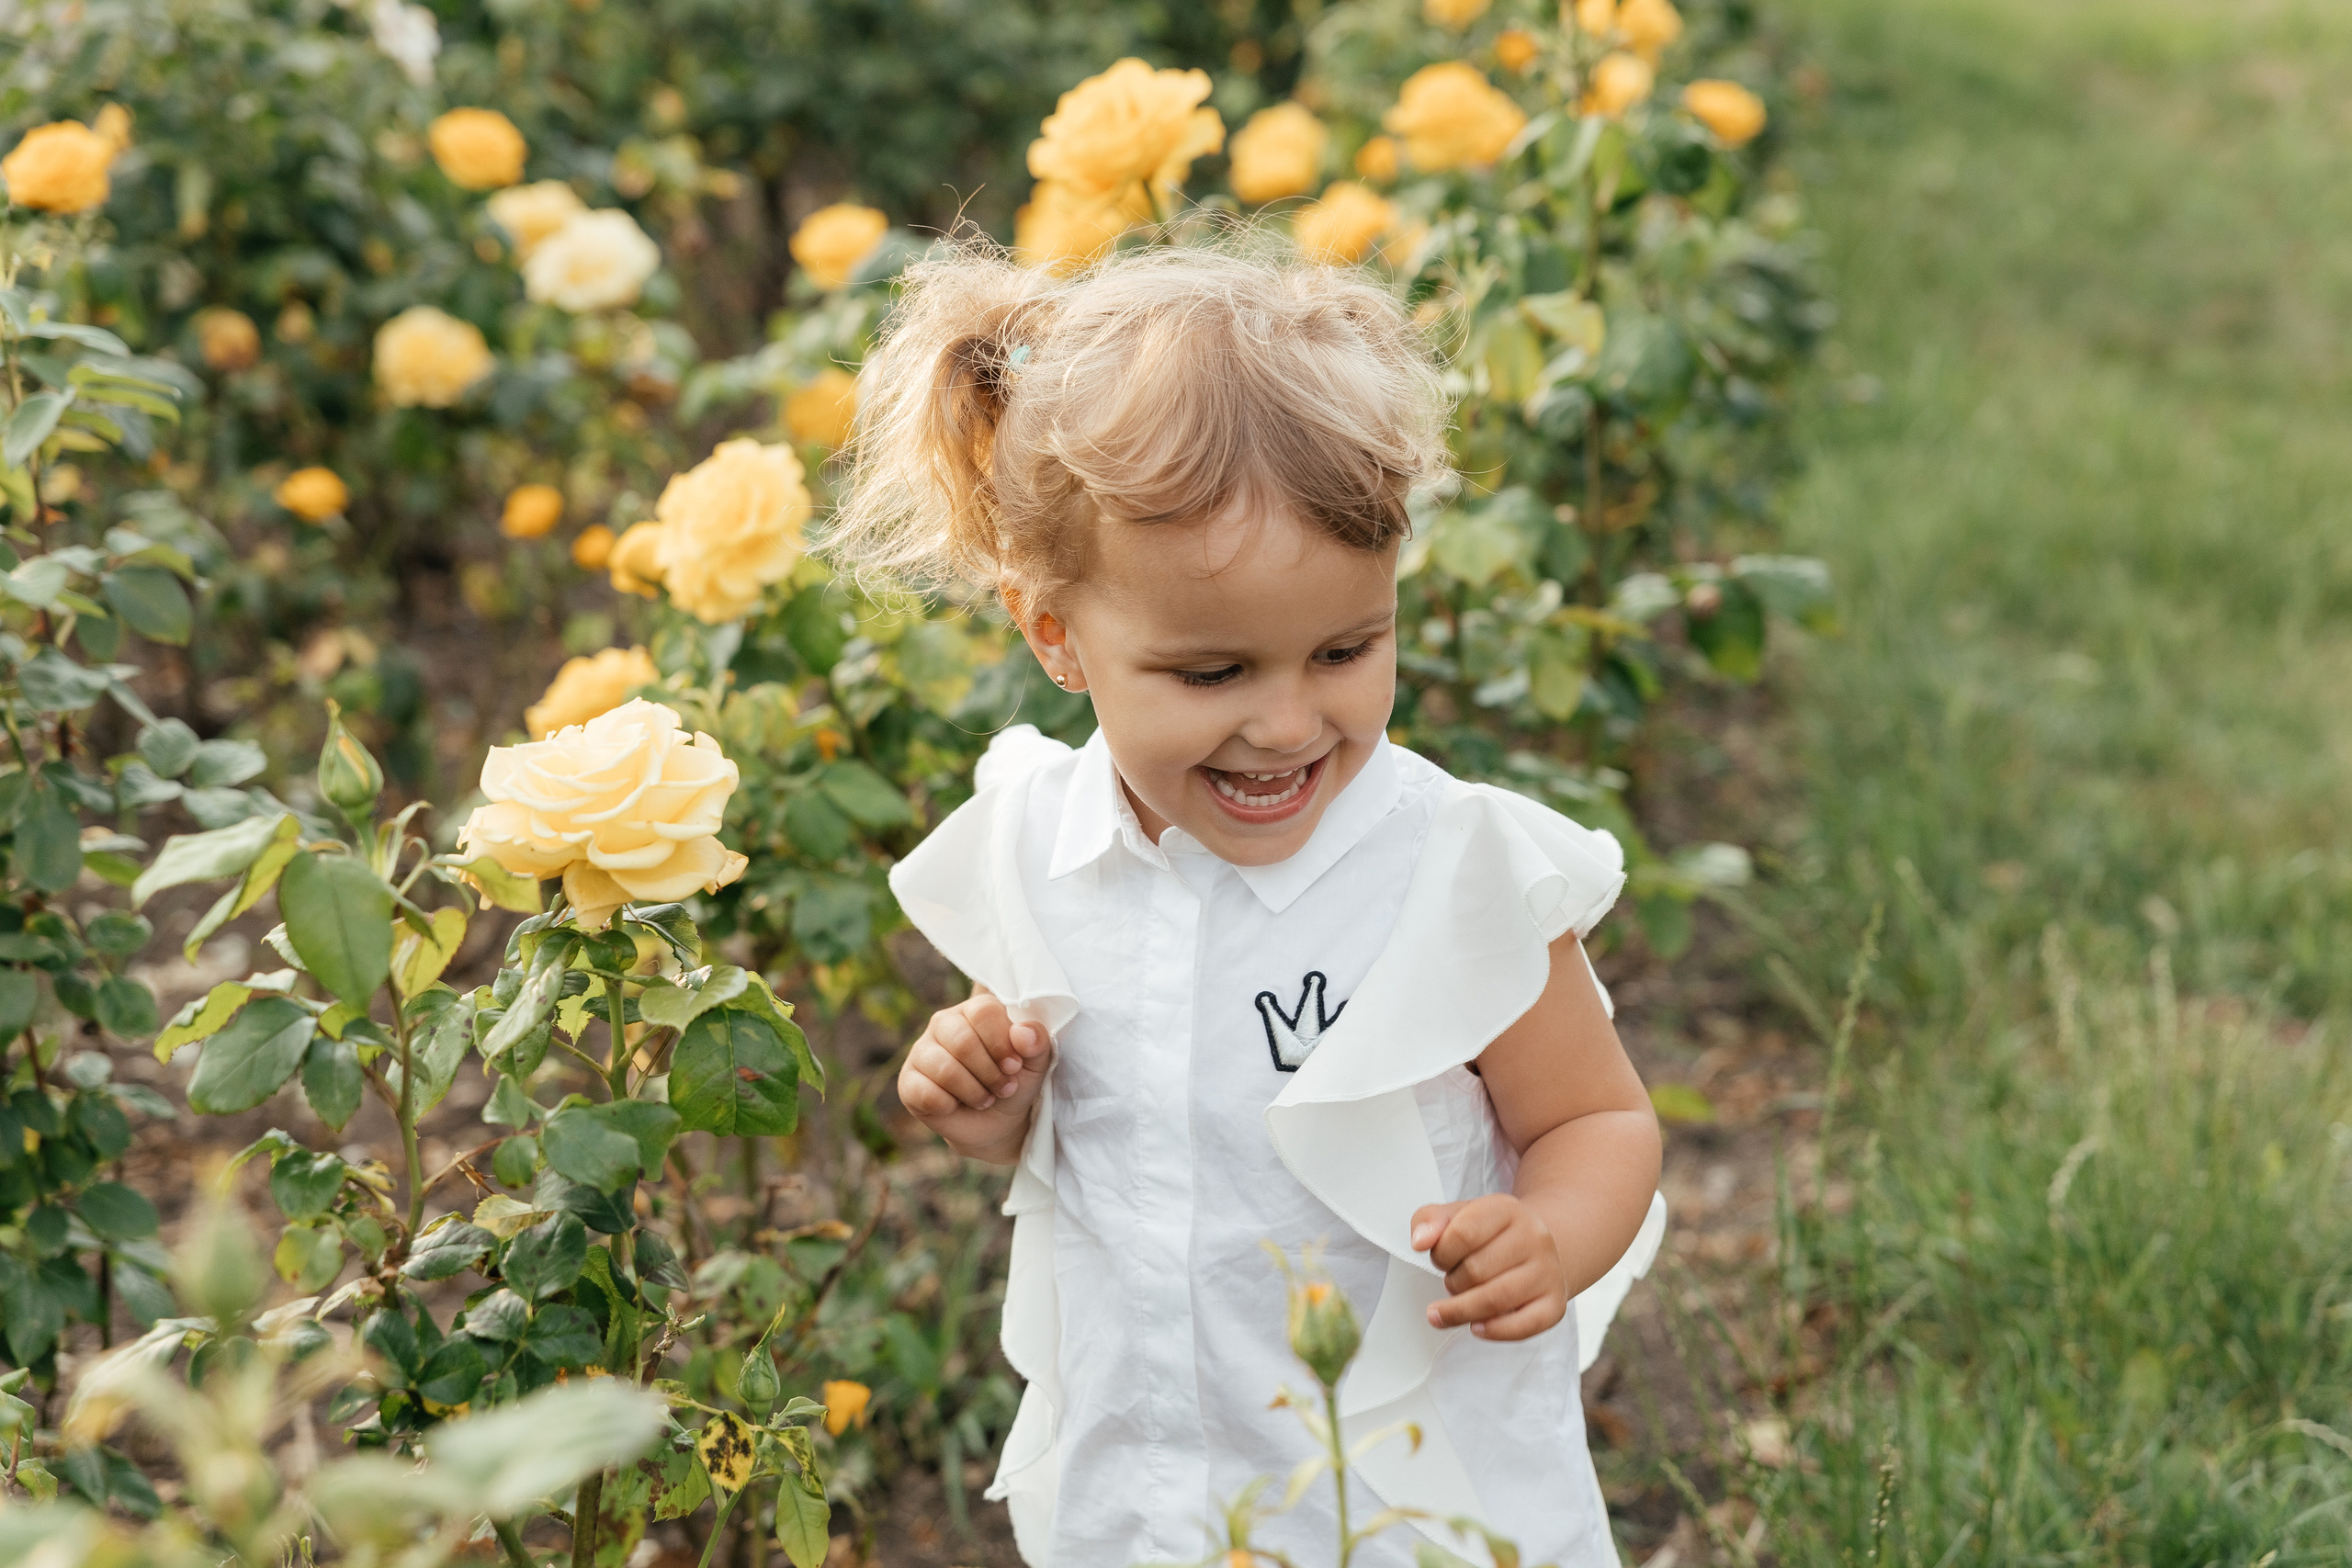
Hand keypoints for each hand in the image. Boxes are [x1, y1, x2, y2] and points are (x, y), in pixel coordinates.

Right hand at [897, 991, 1053, 1164]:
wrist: (997, 1123)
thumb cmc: (1014, 1082)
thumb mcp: (1035, 1064)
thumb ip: (1037, 1042)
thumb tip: (1022, 1033)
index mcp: (975, 1010)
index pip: (984, 1011)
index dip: (1002, 1044)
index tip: (1014, 1067)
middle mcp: (944, 1023)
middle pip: (963, 1041)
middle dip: (990, 1073)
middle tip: (1003, 1088)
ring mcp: (922, 1051)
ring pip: (944, 1068)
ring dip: (973, 1092)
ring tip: (985, 1099)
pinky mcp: (908, 1081)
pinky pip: (925, 1092)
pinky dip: (949, 1106)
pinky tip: (955, 1105)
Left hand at [1410, 1194, 1567, 1340]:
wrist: (1537, 1246)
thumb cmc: (1492, 1234)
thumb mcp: (1459, 1215)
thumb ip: (1430, 1221)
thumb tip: (1420, 1240)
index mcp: (1507, 1209)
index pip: (1462, 1234)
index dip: (1441, 1253)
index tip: (1439, 1259)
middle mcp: (1534, 1237)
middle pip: (1476, 1270)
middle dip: (1452, 1282)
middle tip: (1452, 1281)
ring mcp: (1548, 1271)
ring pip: (1495, 1300)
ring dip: (1462, 1310)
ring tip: (1449, 1310)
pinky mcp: (1555, 1304)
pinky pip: (1522, 1326)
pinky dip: (1493, 1331)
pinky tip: (1477, 1326)